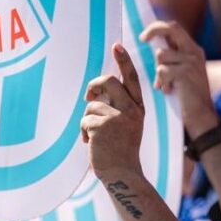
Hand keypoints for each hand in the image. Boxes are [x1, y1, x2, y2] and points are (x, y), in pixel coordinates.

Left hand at [80, 44, 144, 180]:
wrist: (123, 174)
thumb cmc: (120, 150)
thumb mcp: (126, 124)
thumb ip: (117, 107)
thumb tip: (95, 90)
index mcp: (138, 108)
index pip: (131, 79)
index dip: (124, 61)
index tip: (117, 46)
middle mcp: (131, 110)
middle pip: (108, 81)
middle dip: (94, 85)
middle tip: (89, 95)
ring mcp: (118, 117)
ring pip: (92, 104)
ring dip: (87, 119)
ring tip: (94, 136)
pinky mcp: (103, 126)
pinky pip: (84, 119)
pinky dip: (83, 132)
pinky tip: (90, 143)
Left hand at [140, 19, 217, 138]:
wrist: (202, 118)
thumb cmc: (187, 98)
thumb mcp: (181, 73)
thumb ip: (171, 59)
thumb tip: (150, 47)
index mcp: (193, 50)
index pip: (174, 28)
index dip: (157, 27)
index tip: (144, 37)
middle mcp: (194, 52)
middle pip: (170, 29)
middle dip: (153, 31)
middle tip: (142, 39)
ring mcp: (191, 61)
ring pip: (161, 56)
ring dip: (158, 73)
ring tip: (166, 86)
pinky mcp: (186, 72)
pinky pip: (162, 71)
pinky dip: (162, 82)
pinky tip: (170, 91)